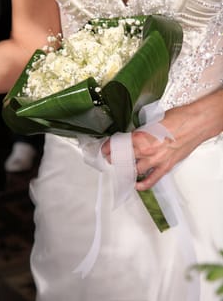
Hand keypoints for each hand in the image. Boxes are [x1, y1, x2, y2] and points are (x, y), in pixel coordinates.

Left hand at [102, 89, 222, 190]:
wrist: (197, 122)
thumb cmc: (179, 118)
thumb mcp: (154, 121)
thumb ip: (142, 131)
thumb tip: (135, 135)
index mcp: (141, 137)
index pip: (119, 145)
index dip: (109, 148)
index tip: (105, 149)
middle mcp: (146, 150)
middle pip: (123, 158)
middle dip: (114, 158)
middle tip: (111, 158)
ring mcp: (156, 160)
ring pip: (134, 170)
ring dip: (126, 170)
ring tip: (121, 168)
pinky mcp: (166, 166)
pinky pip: (152, 180)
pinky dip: (143, 184)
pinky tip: (137, 185)